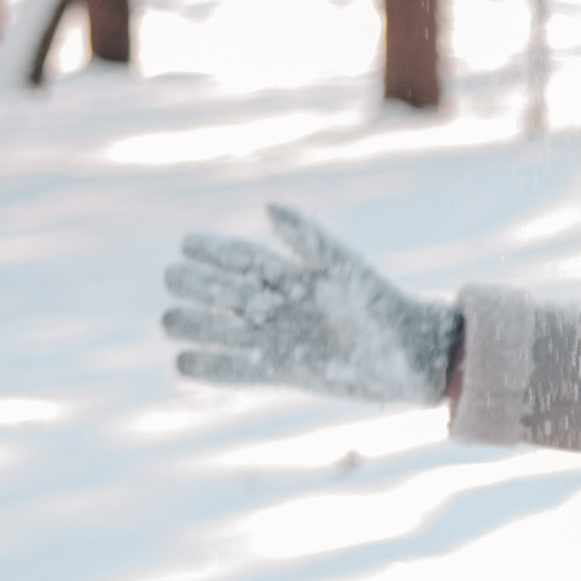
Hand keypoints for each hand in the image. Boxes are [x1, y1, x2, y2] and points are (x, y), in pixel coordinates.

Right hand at [163, 205, 461, 403]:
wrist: (409, 356)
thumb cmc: (380, 305)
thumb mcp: (343, 268)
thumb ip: (307, 238)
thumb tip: (266, 207)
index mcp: (291, 275)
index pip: (241, 259)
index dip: (213, 250)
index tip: (187, 244)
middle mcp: (278, 306)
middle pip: (223, 292)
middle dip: (196, 285)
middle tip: (174, 278)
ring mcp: (277, 339)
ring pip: (222, 330)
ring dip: (195, 325)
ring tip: (171, 321)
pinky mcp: (281, 372)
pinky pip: (237, 371)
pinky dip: (211, 368)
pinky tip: (183, 363)